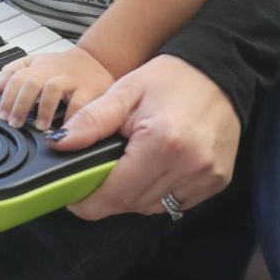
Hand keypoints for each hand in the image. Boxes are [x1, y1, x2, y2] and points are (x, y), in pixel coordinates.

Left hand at [0, 46, 113, 130]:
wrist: (97, 60)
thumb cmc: (63, 67)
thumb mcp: (35, 63)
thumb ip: (13, 72)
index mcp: (37, 67)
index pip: (16, 78)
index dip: (7, 97)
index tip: (3, 116)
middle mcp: (52, 72)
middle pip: (31, 82)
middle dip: (20, 104)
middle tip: (16, 123)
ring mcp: (70, 80)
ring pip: (53, 88)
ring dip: (43, 108)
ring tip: (40, 127)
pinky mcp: (89, 90)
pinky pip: (79, 103)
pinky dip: (70, 117)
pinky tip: (64, 129)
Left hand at [46, 55, 241, 219]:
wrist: (221, 71)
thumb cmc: (171, 78)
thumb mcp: (126, 90)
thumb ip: (92, 120)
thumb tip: (59, 144)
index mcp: (162, 142)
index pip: (115, 194)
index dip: (88, 200)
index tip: (73, 195)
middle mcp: (188, 166)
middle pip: (132, 204)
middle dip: (109, 193)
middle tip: (99, 169)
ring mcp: (206, 178)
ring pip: (152, 208)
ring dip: (134, 194)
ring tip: (130, 163)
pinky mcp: (217, 183)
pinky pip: (176, 203)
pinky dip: (158, 192)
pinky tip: (155, 167)